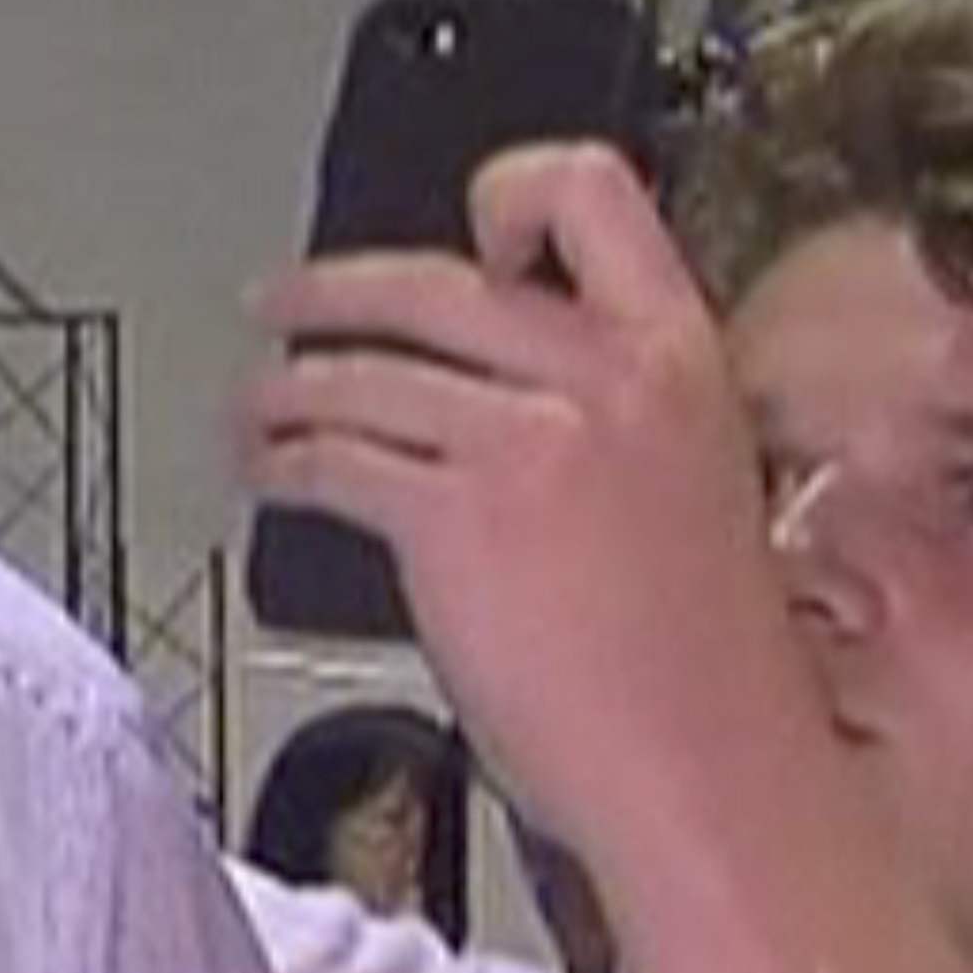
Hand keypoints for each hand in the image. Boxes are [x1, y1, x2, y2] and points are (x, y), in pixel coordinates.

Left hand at [234, 143, 819, 861]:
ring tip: (255, 407)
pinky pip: (335, 459)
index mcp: (681, 356)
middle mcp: (604, 378)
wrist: (717, 778)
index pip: (591, 194)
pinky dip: (282, 461)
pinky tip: (272, 473)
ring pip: (362, 371)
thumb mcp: (697, 488)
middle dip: (330, 289)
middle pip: (432, 280)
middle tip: (282, 303)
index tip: (468, 237)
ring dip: (283, 386)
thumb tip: (511, 389)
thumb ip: (615, 414)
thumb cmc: (709, 673)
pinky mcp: (455, 519)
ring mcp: (526, 443)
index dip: (511, 196)